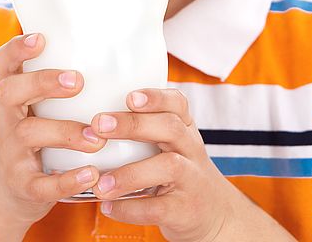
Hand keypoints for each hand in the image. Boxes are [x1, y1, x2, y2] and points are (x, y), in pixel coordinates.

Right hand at [0, 33, 104, 230]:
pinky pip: (41, 183)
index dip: (16, 48)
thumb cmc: (35, 136)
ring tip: (98, 138)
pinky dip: (68, 180)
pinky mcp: (23, 185)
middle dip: (44, 82)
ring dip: (67, 132)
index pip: (3, 63)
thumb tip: (115, 50)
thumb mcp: (34, 108)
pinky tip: (93, 174)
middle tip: (78, 81)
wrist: (7, 195)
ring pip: (30, 134)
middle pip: (11, 92)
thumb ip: (57, 83)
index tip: (40, 38)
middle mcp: (6, 118)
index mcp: (12, 95)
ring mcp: (11, 152)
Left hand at [87, 88, 240, 241]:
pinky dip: (131, 208)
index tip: (129, 96)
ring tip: (100, 183)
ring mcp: (191, 179)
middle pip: (170, 128)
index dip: (156, 97)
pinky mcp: (185, 210)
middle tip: (98, 125)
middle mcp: (191, 149)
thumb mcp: (174, 144)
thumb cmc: (182, 171)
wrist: (216, 214)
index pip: (178, 104)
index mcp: (185, 128)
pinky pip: (159, 208)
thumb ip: (147, 128)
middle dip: (133, 124)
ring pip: (169, 166)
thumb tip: (95, 116)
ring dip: (130, 174)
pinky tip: (108, 206)